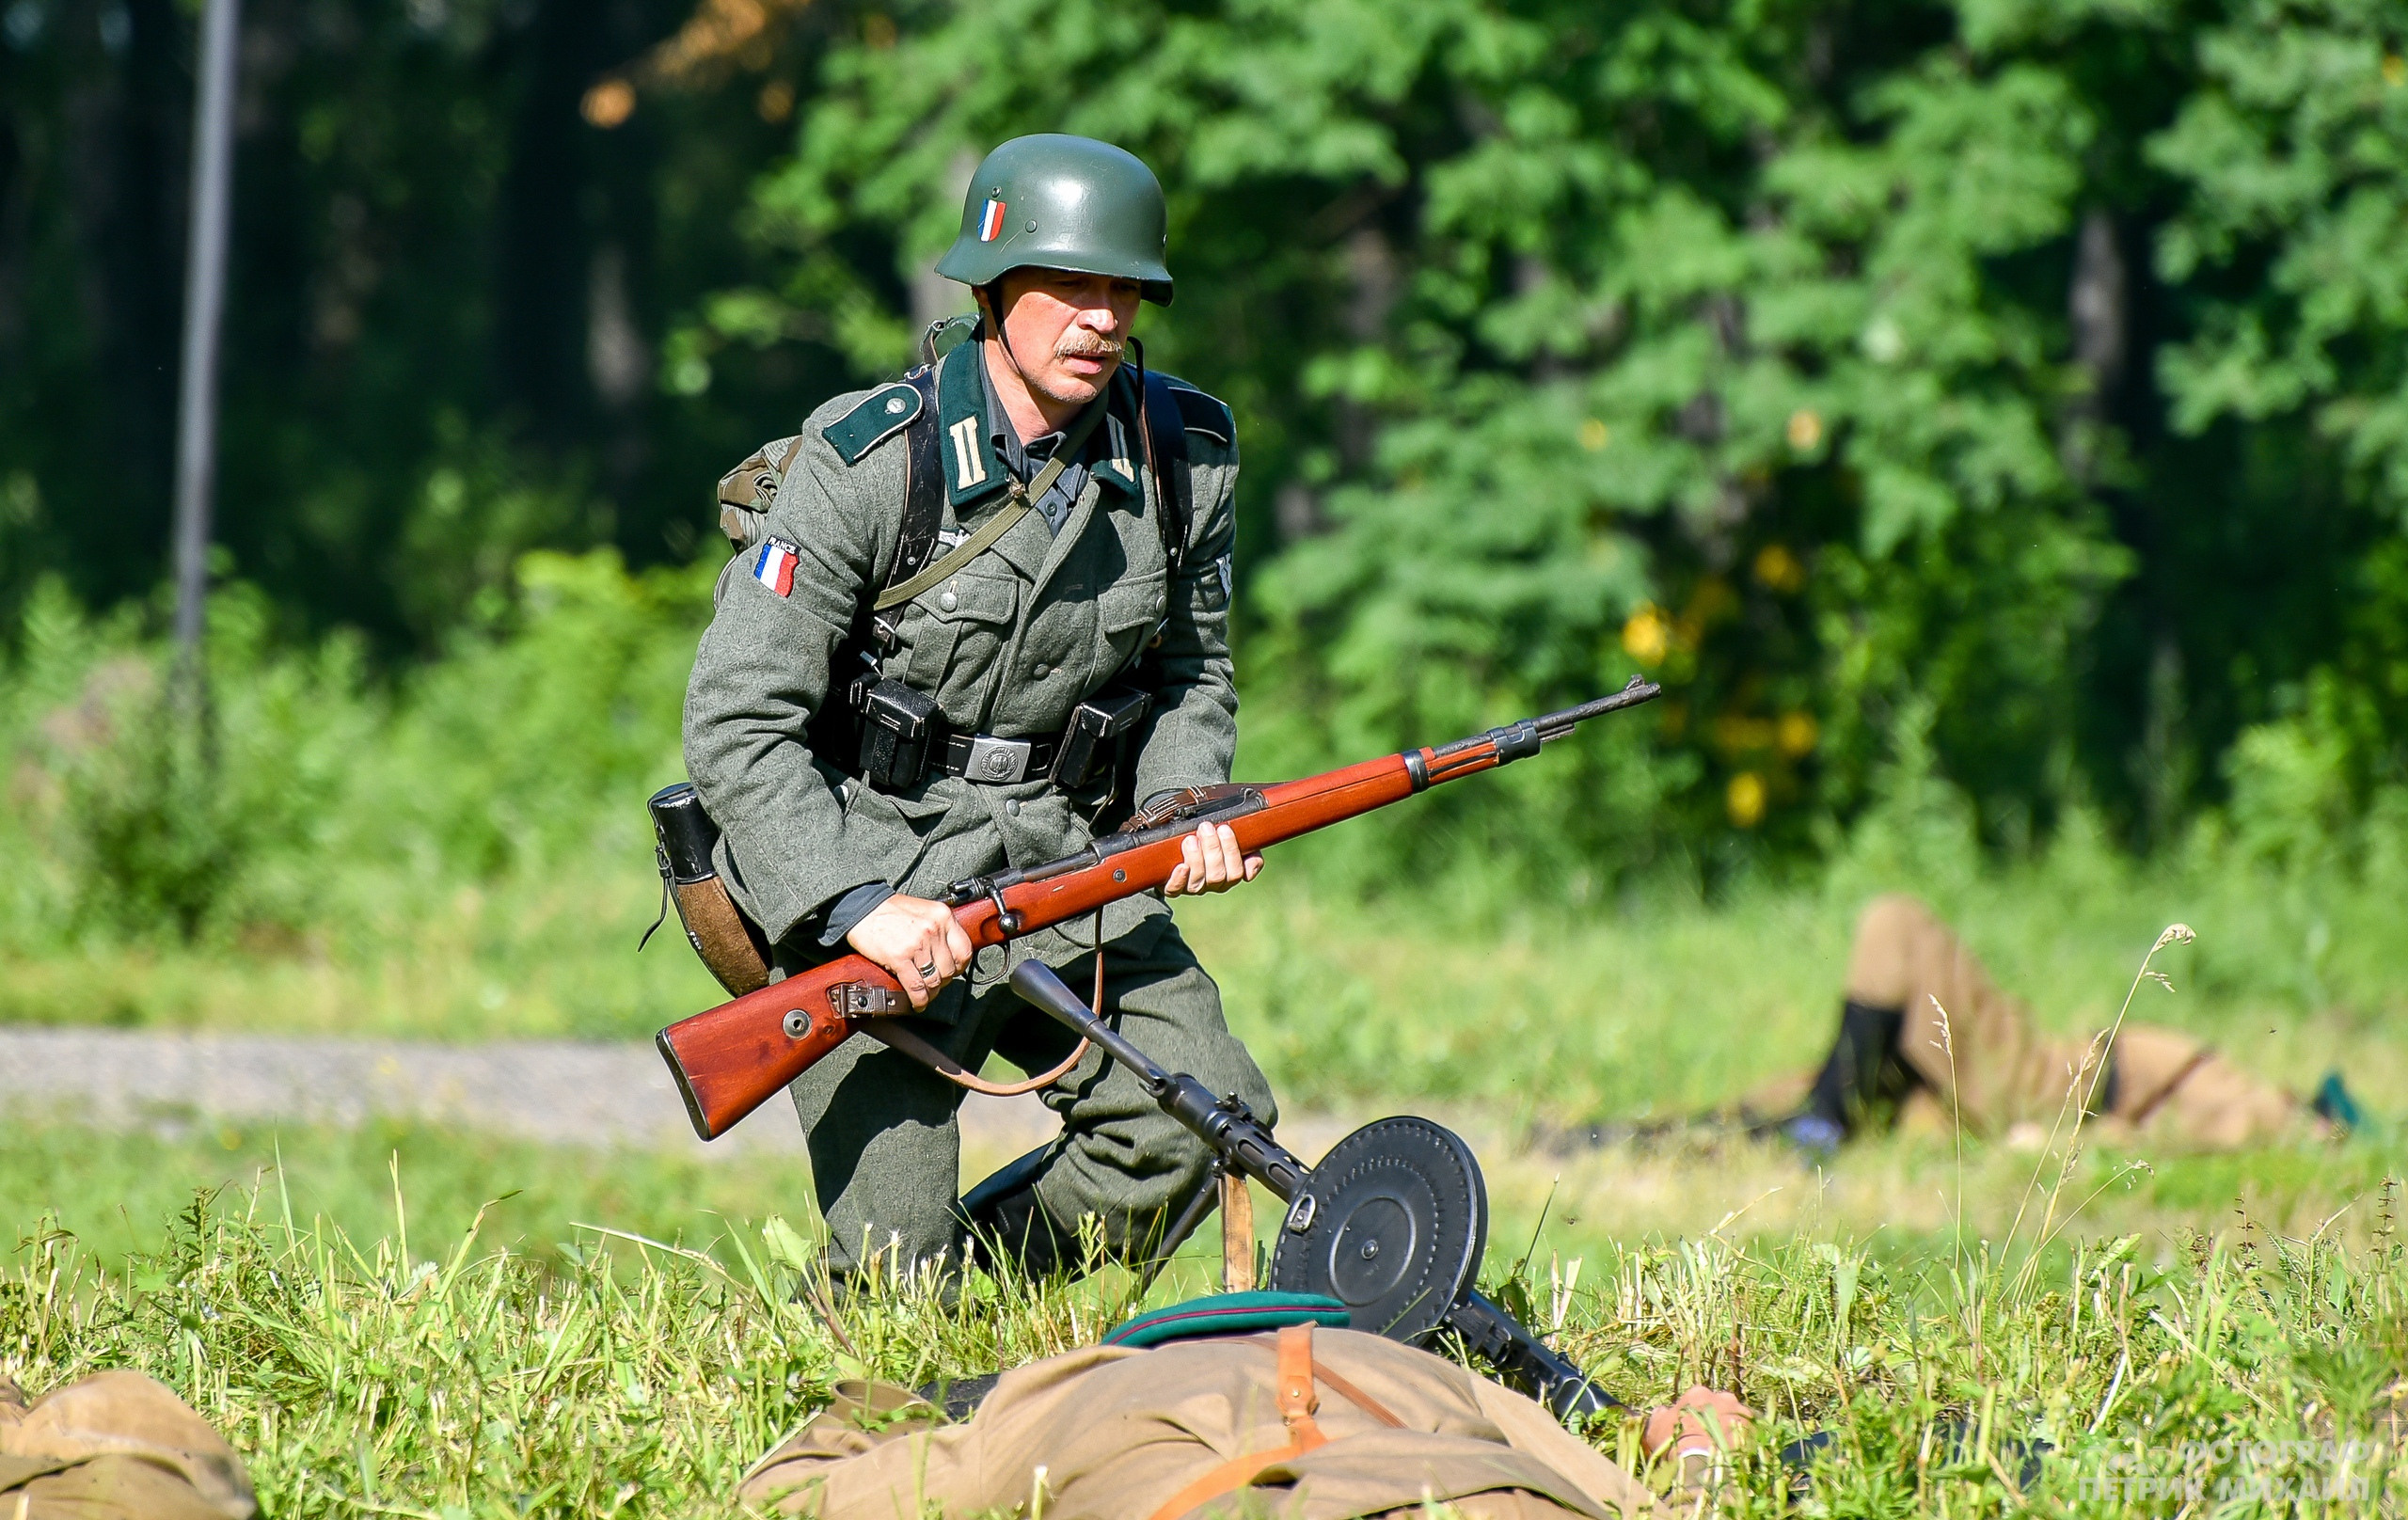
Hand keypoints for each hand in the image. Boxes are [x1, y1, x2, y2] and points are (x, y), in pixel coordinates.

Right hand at [845, 894, 975, 1009]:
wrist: (862, 908)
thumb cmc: (890, 910)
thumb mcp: (924, 910)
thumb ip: (939, 928)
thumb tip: (947, 953)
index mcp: (942, 916)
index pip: (964, 950)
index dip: (959, 967)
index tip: (952, 972)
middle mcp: (933, 929)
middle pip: (949, 969)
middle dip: (943, 981)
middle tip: (935, 984)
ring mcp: (917, 944)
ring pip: (934, 980)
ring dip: (930, 992)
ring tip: (925, 995)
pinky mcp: (899, 957)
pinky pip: (916, 986)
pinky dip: (918, 999)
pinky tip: (917, 1002)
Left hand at [1162, 821, 1264, 896]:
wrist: (1178, 845)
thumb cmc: (1209, 839)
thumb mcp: (1232, 839)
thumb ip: (1248, 849)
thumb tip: (1251, 866)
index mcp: (1229, 875)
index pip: (1236, 872)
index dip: (1231, 851)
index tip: (1223, 828)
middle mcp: (1212, 884)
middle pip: (1217, 875)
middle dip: (1212, 849)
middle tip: (1205, 827)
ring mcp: (1192, 887)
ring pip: (1198, 881)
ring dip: (1196, 858)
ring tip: (1191, 839)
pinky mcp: (1173, 887)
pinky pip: (1175, 889)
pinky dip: (1179, 879)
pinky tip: (1181, 866)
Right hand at [1641, 1386, 1753, 1461]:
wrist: (1698, 1463)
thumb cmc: (1674, 1443)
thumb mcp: (1656, 1428)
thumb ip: (1660, 1415)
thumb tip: (1662, 1411)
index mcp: (1698, 1393)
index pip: (1701, 1398)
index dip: (1698, 1412)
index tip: (1695, 1425)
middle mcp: (1721, 1397)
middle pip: (1723, 1404)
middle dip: (1720, 1416)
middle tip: (1713, 1435)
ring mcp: (1739, 1412)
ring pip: (1738, 1417)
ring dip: (1734, 1427)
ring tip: (1728, 1445)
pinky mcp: (1752, 1430)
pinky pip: (1751, 1432)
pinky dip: (1747, 1439)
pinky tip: (1739, 1451)